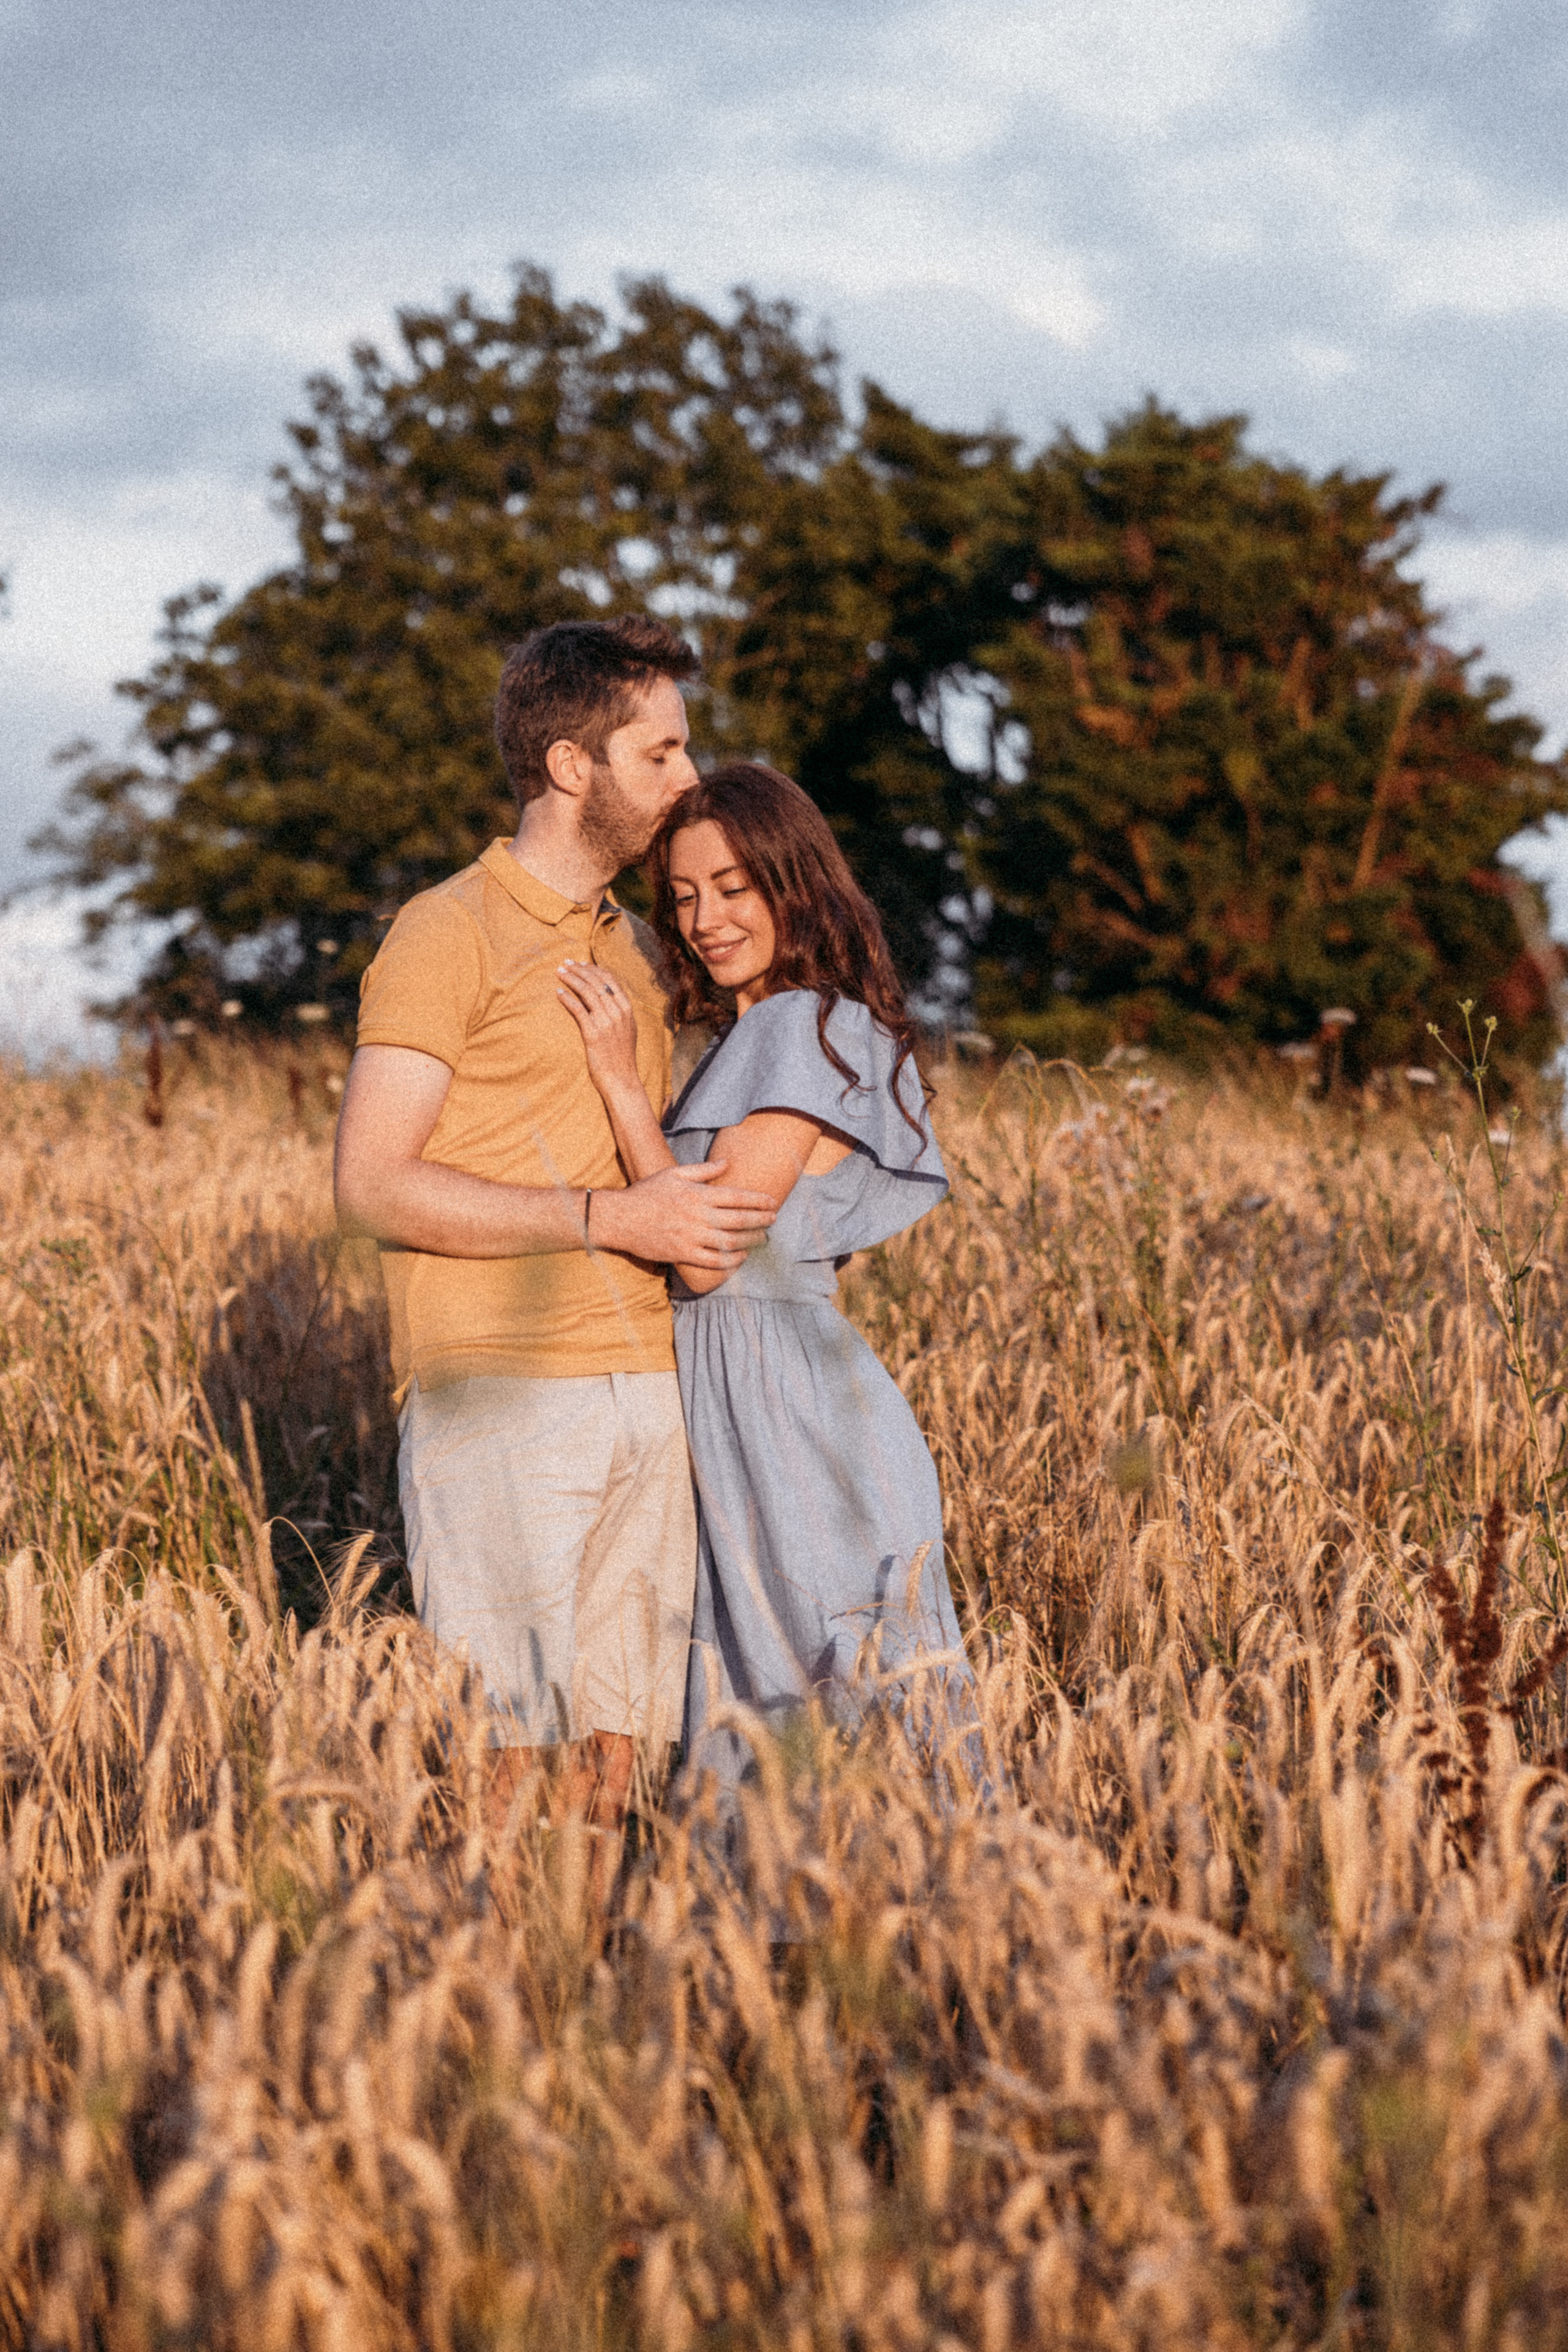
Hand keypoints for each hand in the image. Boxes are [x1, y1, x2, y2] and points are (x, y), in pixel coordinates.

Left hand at [557, 960, 642, 1100]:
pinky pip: (578, 1010)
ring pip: (586, 992)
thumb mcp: (626, 1030)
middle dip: (579, 970)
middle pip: (596, 982)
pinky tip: (558, 992)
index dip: (594, 969)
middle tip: (565, 963)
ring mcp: (606, 1023)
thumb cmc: (621, 1056)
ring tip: (559, 973)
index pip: (610, 980)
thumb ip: (617, 1012)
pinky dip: (567, 999)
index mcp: (627, 1009)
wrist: (621, 1079)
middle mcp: (618, 1013)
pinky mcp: (593, 1034)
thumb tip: (603, 997)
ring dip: (571, 979)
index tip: (581, 963)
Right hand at [591, 1160, 776, 1270]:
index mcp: (697, 1194)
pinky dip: (732, 1261)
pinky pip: (714, 1261)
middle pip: (739, 1220)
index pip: (736, 1196)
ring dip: (751, 1241)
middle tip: (774, 1219)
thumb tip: (727, 1163)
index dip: (758, 1200)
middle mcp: (698, 1216)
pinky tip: (741, 1257)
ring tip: (762, 1238)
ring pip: (730, 1242)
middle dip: (761, 1220)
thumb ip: (703, 1170)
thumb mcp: (673, 1173)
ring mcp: (691, 1237)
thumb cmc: (647, 1193)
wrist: (620, 1218)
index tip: (772, 1202)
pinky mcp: (683, 1254)